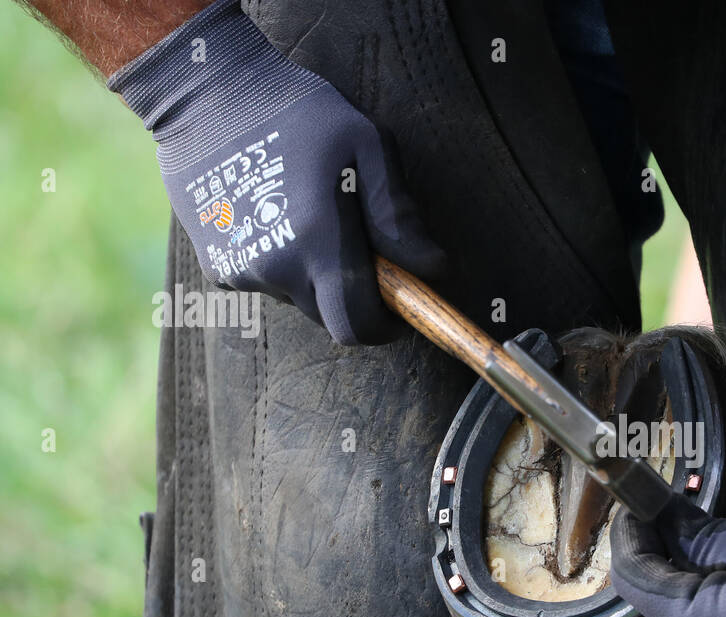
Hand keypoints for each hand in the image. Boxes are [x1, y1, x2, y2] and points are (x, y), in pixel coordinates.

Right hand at [108, 0, 441, 344]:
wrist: (204, 93)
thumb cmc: (298, 110)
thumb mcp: (366, 144)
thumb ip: (397, 213)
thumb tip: (431, 269)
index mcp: (318, 240)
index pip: (358, 325)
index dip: (385, 323)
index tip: (398, 299)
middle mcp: (277, 267)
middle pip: (332, 316)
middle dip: (355, 294)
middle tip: (360, 246)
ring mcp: (242, 270)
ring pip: (300, 297)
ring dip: (317, 272)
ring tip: (310, 214)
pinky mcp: (217, 267)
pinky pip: (268, 282)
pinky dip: (283, 261)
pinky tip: (275, 213)